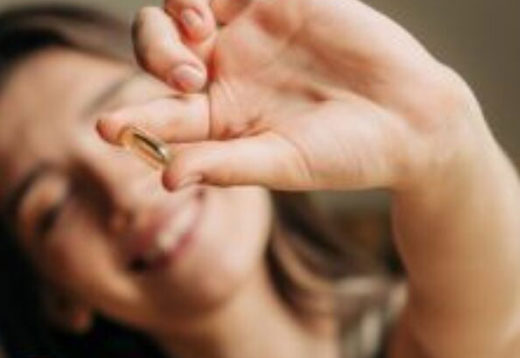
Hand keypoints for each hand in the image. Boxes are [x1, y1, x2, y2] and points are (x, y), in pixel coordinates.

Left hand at [96, 0, 491, 194]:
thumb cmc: (347, 154)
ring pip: (181, 9)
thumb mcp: (282, 163)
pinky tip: (203, 4)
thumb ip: (224, 165)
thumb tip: (166, 179)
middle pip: (158, 50)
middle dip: (156, 57)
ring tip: (197, 29)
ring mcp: (245, 30)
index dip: (131, 119)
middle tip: (186, 75)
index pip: (159, 113)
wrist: (412, 119)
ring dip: (175, 16)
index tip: (106, 129)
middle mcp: (220, 71)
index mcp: (214, 117)